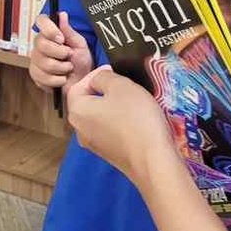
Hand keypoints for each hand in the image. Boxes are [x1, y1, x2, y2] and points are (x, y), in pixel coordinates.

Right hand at [29, 11, 92, 93]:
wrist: (82, 81)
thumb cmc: (81, 61)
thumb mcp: (79, 44)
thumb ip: (68, 30)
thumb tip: (62, 15)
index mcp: (50, 34)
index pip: (41, 21)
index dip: (49, 29)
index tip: (61, 38)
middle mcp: (40, 45)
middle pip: (42, 44)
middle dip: (60, 52)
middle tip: (69, 55)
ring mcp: (36, 60)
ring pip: (45, 63)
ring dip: (62, 68)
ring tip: (68, 68)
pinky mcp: (36, 76)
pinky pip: (44, 77)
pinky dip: (58, 80)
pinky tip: (62, 78)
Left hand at [66, 66, 176, 185]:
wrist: (153, 160)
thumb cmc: (135, 118)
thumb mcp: (120, 86)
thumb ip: (104, 77)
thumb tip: (98, 80)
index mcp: (77, 112)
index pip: (77, 87)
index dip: (94, 75)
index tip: (113, 70)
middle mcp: (80, 130)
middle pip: (87, 103)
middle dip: (103, 91)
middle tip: (123, 83)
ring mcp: (94, 145)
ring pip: (100, 117)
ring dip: (113, 106)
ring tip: (132, 99)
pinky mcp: (109, 154)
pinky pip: (109, 130)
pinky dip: (119, 121)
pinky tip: (136, 118)